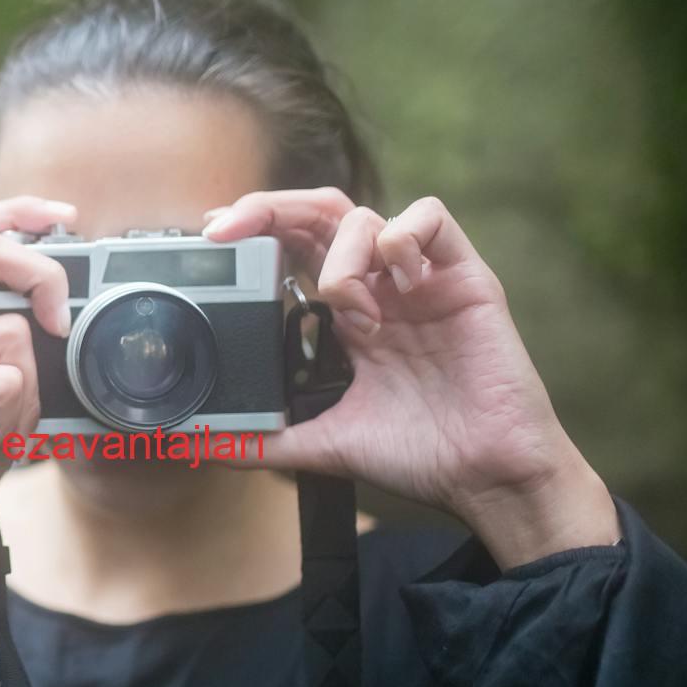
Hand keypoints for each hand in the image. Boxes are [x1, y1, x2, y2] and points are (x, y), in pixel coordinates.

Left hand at [203, 188, 619, 567]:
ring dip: (339, 256)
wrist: (484, 477)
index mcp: (348, 315)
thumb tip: (202, 446)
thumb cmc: (419, 455)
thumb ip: (264, 440)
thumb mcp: (323, 445)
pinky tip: (395, 281)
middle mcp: (381, 289)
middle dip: (270, 209)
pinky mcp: (465, 278)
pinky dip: (400, 237)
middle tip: (229, 227)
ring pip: (365, 216)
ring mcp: (421, 281)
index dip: (256, 229)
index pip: (295, 246)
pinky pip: (431, 219)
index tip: (213, 237)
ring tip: (350, 310)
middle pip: (320, 214)